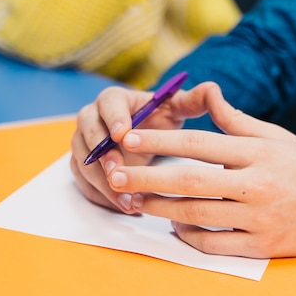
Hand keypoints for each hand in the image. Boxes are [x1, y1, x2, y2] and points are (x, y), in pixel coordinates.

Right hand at [70, 82, 223, 212]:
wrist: (144, 136)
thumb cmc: (159, 119)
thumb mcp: (177, 109)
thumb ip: (193, 100)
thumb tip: (212, 89)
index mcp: (114, 99)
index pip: (108, 104)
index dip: (114, 118)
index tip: (122, 134)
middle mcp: (92, 118)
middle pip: (88, 133)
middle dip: (102, 154)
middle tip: (117, 172)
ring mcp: (84, 143)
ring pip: (84, 162)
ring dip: (102, 181)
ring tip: (126, 199)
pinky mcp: (82, 165)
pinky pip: (84, 182)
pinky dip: (101, 196)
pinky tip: (123, 206)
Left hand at [104, 85, 295, 257]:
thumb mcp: (275, 136)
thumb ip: (236, 119)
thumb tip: (209, 92)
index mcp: (257, 151)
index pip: (199, 142)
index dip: (160, 139)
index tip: (128, 136)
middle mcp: (256, 183)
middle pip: (190, 181)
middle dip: (147, 178)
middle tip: (115, 175)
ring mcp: (259, 217)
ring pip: (198, 215)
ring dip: (161, 209)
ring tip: (136, 201)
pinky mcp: (263, 245)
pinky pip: (216, 244)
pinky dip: (190, 236)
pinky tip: (174, 226)